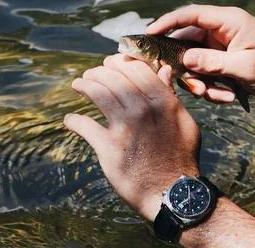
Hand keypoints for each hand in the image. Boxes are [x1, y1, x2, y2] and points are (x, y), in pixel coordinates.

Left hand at [64, 54, 200, 220]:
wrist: (172, 192)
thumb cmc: (181, 157)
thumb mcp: (184, 122)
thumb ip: (171, 95)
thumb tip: (164, 70)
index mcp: (163, 102)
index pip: (137, 69)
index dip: (120, 63)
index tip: (110, 64)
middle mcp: (144, 110)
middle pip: (114, 77)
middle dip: (98, 72)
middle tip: (90, 75)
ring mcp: (125, 128)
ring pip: (98, 94)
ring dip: (85, 86)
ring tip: (78, 85)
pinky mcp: (109, 148)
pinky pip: (85, 126)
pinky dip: (74, 121)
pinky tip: (70, 120)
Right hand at [146, 5, 254, 101]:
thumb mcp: (246, 65)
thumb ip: (214, 63)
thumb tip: (185, 60)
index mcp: (227, 21)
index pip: (190, 15)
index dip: (167, 22)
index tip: (149, 34)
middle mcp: (220, 31)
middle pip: (186, 42)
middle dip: (181, 65)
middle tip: (180, 83)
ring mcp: (220, 47)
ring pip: (194, 63)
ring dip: (199, 81)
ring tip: (215, 95)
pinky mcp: (222, 62)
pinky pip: (205, 74)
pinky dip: (211, 88)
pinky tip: (227, 97)